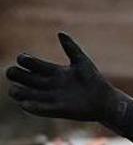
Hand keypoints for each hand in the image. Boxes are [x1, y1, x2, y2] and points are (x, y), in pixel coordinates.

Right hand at [6, 33, 132, 129]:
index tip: (24, 58)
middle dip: (15, 74)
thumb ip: (71, 48)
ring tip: (15, 91)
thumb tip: (60, 33)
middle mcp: (49, 85)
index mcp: (53, 71)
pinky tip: (25, 104)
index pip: (31, 64)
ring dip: (18, 92)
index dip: (24, 60)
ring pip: (27, 94)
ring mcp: (52, 98)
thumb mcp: (82, 62)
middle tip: (13, 73)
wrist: (106, 101)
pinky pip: (41, 109)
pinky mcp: (58, 110)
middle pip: (24, 78)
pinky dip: (33, 106)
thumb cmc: (94, 80)